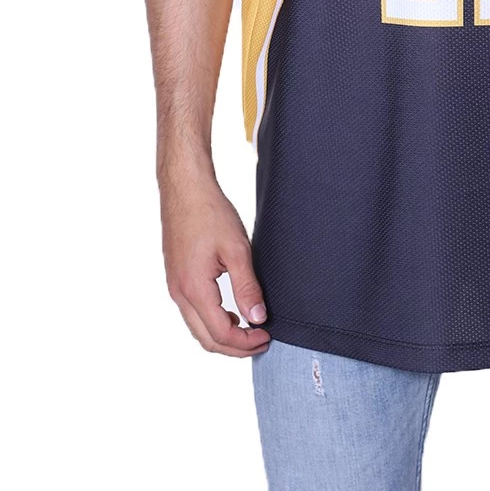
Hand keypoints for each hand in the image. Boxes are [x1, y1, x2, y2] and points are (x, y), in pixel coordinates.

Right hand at [161, 175, 270, 356]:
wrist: (185, 189)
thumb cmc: (211, 213)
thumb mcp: (236, 249)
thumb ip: (247, 287)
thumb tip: (258, 317)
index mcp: (194, 289)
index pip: (221, 334)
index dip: (246, 342)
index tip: (268, 336)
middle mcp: (179, 293)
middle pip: (206, 339)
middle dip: (235, 347)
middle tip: (261, 340)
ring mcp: (175, 286)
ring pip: (197, 328)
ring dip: (223, 335)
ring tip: (250, 328)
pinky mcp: (176, 277)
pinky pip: (192, 312)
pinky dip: (212, 321)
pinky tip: (231, 312)